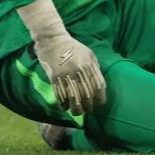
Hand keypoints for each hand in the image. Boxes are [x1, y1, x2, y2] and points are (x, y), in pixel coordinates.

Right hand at [16, 0, 105, 114]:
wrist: (53, 41)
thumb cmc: (73, 47)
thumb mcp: (89, 54)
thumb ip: (95, 68)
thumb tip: (99, 85)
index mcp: (89, 65)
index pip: (99, 86)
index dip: (100, 98)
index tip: (99, 104)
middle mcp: (79, 71)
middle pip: (87, 95)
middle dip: (89, 106)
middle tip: (88, 110)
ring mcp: (66, 75)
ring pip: (74, 98)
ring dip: (76, 109)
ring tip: (77, 112)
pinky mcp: (54, 78)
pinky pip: (60, 95)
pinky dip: (64, 104)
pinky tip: (65, 108)